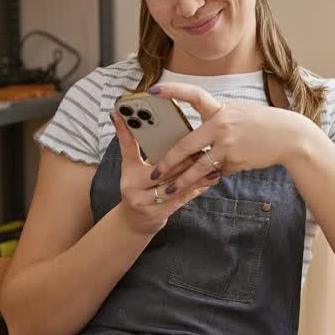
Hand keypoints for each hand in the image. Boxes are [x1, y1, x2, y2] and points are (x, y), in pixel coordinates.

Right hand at [111, 109, 221, 235]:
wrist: (135, 222)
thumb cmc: (139, 189)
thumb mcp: (133, 168)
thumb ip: (137, 147)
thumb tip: (143, 121)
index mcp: (128, 171)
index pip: (128, 146)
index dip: (125, 129)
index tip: (123, 111)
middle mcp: (132, 186)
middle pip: (160, 167)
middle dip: (182, 158)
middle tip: (201, 146)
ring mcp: (144, 201)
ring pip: (173, 183)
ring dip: (194, 173)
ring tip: (212, 164)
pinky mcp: (158, 212)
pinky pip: (181, 198)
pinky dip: (196, 188)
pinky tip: (209, 180)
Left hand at [146, 83, 308, 190]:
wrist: (289, 137)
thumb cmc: (262, 124)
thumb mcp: (238, 114)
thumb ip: (217, 122)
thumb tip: (198, 138)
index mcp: (220, 110)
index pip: (193, 95)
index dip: (172, 91)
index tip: (152, 90)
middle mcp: (222, 126)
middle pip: (186, 146)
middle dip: (167, 162)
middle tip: (153, 172)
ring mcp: (229, 145)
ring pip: (199, 167)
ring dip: (182, 181)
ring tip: (168, 190)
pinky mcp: (236, 161)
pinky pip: (218, 172)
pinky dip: (214, 175)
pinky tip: (213, 177)